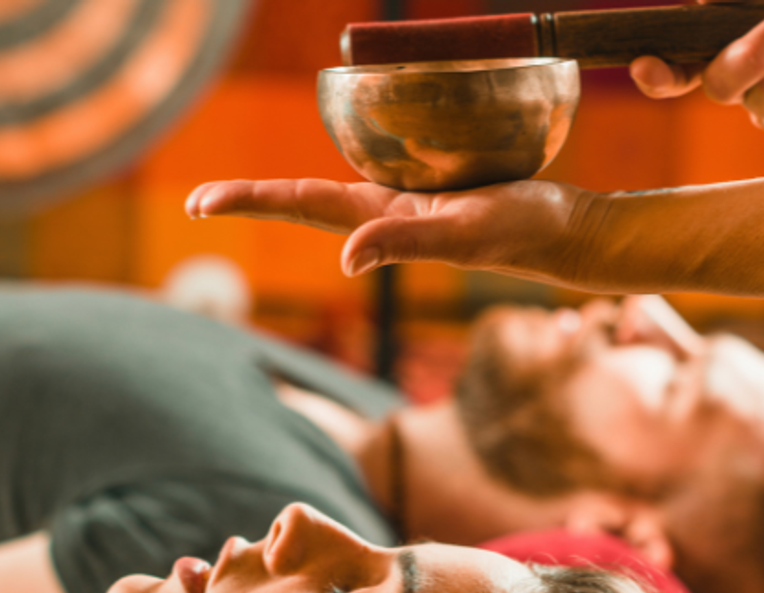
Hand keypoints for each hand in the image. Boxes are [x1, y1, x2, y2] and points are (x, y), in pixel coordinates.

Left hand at [186, 178, 605, 286]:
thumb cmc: (522, 232)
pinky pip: (376, 177)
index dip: (248, 202)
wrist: (567, 234)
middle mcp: (386, 217)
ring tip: (245, 197)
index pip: (300, 207)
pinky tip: (343, 162)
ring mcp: (409, 207)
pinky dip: (346, 170)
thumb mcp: (464, 231)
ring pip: (335, 195)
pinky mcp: (435, 194)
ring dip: (287, 198)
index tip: (196, 203)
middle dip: (253, 203)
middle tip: (198, 203)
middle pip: (304, 205)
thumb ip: (406, 243)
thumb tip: (343, 259)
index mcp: (382, 223)